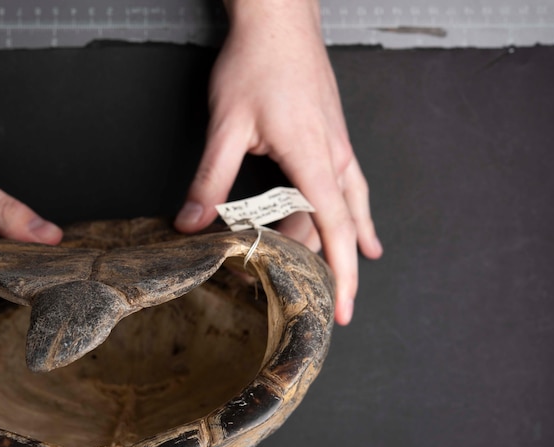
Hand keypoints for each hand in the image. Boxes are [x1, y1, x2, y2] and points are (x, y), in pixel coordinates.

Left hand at [174, 0, 381, 324]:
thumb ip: (210, 180)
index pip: (334, 229)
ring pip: (347, 207)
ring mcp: (337, 147)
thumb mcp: (226, 126)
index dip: (340, 274)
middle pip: (341, 226)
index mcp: (312, 159)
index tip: (342, 310)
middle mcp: (334, 157)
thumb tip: (191, 224)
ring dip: (339, 242)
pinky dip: (351, 215)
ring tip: (336, 278)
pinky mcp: (332, 137)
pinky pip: (348, 187)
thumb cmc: (257, 63)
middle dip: (334, 267)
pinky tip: (362, 232)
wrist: (279, 17)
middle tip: (319, 304)